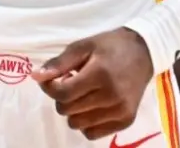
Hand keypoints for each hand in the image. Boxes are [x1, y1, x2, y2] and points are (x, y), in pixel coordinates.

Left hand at [32, 27, 153, 140]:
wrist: (143, 52)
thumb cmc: (110, 46)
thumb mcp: (83, 46)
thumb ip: (59, 63)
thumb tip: (36, 77)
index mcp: (100, 74)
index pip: (63, 93)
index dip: (50, 88)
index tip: (52, 79)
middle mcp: (111, 96)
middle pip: (68, 110)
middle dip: (62, 98)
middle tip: (71, 83)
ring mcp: (120, 111)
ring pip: (78, 124)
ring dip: (73, 111)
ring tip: (83, 93)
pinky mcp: (125, 121)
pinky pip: (92, 133)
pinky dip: (86, 122)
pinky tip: (92, 105)